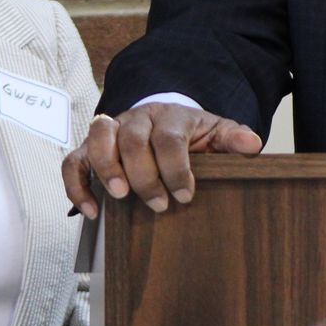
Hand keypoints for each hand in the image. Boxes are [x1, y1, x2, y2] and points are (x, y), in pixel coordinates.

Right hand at [63, 103, 261, 217]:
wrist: (166, 120)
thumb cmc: (191, 134)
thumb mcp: (217, 133)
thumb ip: (232, 139)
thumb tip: (251, 145)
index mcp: (170, 115)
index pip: (169, 137)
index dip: (176, 167)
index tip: (185, 194)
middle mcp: (136, 118)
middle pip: (133, 138)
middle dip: (144, 174)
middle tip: (159, 204)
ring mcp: (111, 130)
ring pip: (98, 138)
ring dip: (107, 169)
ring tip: (119, 198)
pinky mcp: (90, 147)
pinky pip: (74, 160)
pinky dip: (77, 184)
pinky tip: (90, 210)